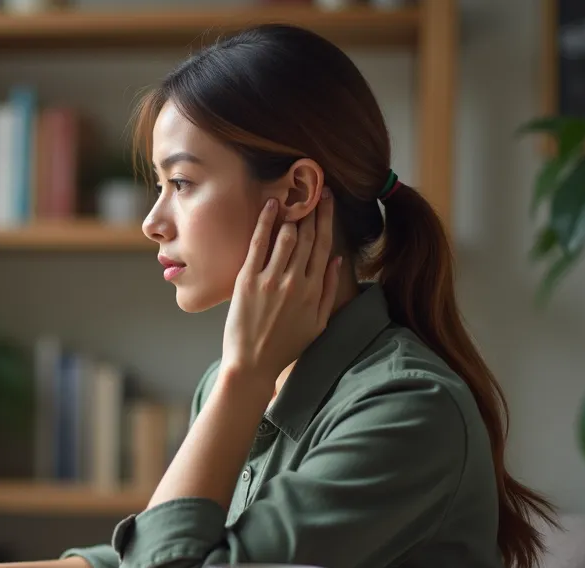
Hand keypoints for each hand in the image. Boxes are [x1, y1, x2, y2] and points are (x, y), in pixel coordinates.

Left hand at [221, 190, 340, 381]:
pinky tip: (272, 206)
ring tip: (293, 194)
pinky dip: (266, 222)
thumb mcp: (319, 323)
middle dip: (311, 210)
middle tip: (312, 188)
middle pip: (307, 237)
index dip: (326, 219)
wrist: (253, 363)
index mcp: (315, 291)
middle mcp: (296, 282)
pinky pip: (259, 244)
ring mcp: (271, 280)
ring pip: (287, 237)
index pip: (324, 246)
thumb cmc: (286, 345)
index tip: (327, 200)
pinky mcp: (248, 281)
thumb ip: (330, 290)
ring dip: (292, 212)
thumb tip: (336, 259)